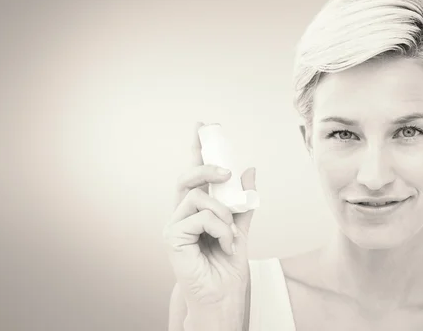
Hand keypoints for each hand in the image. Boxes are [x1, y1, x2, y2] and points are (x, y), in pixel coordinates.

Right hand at [163, 121, 256, 311]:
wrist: (223, 296)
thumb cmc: (227, 266)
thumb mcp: (241, 227)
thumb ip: (243, 201)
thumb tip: (250, 170)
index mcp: (195, 210)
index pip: (193, 174)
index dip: (196, 149)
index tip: (202, 127)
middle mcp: (181, 215)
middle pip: (187, 178)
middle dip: (206, 167)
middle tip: (227, 173)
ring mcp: (174, 225)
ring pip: (199, 197)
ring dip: (223, 214)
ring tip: (231, 236)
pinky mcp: (172, 237)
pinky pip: (201, 217)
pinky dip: (220, 228)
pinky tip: (225, 244)